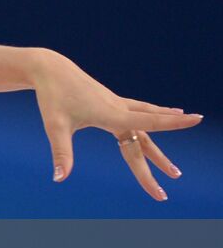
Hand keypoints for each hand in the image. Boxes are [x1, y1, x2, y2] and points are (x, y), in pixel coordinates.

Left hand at [30, 49, 200, 198]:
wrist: (50, 69)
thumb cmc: (52, 97)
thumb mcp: (55, 126)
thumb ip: (61, 153)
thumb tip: (59, 178)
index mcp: (111, 115)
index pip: (148, 123)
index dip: (173, 123)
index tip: (196, 119)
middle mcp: (119, 109)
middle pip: (144, 139)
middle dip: (159, 160)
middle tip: (175, 177)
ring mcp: (117, 104)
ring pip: (146, 125)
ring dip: (159, 143)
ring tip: (175, 157)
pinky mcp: (112, 101)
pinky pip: (140, 111)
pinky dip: (156, 114)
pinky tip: (169, 111)